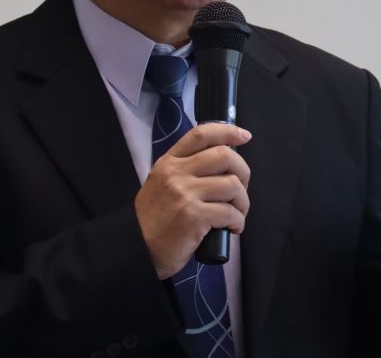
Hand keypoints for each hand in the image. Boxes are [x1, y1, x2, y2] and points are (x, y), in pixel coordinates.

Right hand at [135, 124, 251, 278]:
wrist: (137, 249)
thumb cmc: (154, 220)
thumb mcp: (161, 184)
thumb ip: (184, 171)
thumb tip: (222, 165)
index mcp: (169, 162)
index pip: (201, 135)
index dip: (227, 131)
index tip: (244, 136)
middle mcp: (176, 173)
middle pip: (224, 156)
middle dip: (243, 172)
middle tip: (240, 190)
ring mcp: (185, 193)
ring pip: (232, 185)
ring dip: (243, 201)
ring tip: (237, 213)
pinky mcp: (194, 216)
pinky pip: (230, 212)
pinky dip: (238, 221)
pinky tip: (233, 228)